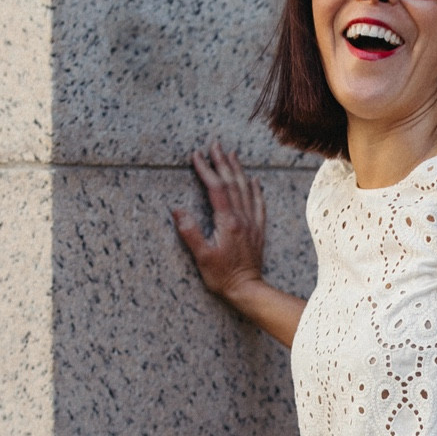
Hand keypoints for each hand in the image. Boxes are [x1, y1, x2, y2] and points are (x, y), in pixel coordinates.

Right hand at [173, 142, 266, 308]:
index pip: (216, 188)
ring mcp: (252, 224)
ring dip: (238, 170)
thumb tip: (177, 210)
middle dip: (222, 162)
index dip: (206, 170)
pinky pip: (259, 205)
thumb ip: (190, 233)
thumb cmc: (223, 277)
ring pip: (246, 190)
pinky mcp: (258, 231)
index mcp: (228, 222)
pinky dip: (256, 190)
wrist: (248, 290)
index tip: (196, 155)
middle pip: (232, 183)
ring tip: (232, 154)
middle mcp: (242, 218)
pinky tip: (254, 181)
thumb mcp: (202, 257)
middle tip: (215, 145)